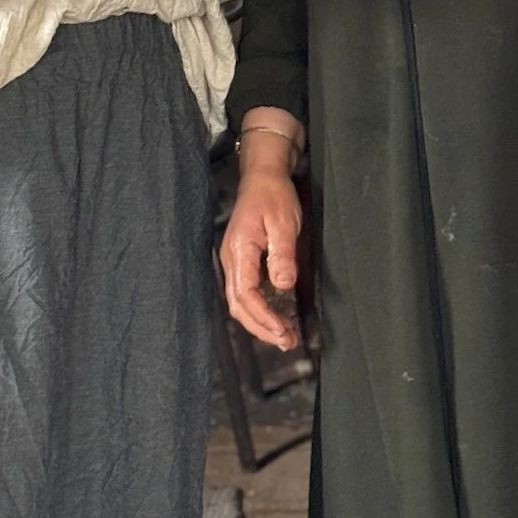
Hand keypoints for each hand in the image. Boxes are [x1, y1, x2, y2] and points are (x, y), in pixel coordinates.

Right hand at [222, 129, 303, 350]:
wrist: (263, 175)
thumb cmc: (273, 195)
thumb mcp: (284, 222)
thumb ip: (282, 254)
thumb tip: (283, 286)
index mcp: (239, 251)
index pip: (246, 295)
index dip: (264, 317)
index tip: (283, 330)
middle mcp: (231, 260)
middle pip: (239, 306)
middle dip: (261, 328)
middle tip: (286, 341)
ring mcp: (235, 261)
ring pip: (241, 302)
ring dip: (260, 322)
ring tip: (284, 336)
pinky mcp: (242, 261)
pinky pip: (246, 292)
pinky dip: (260, 309)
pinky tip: (276, 316)